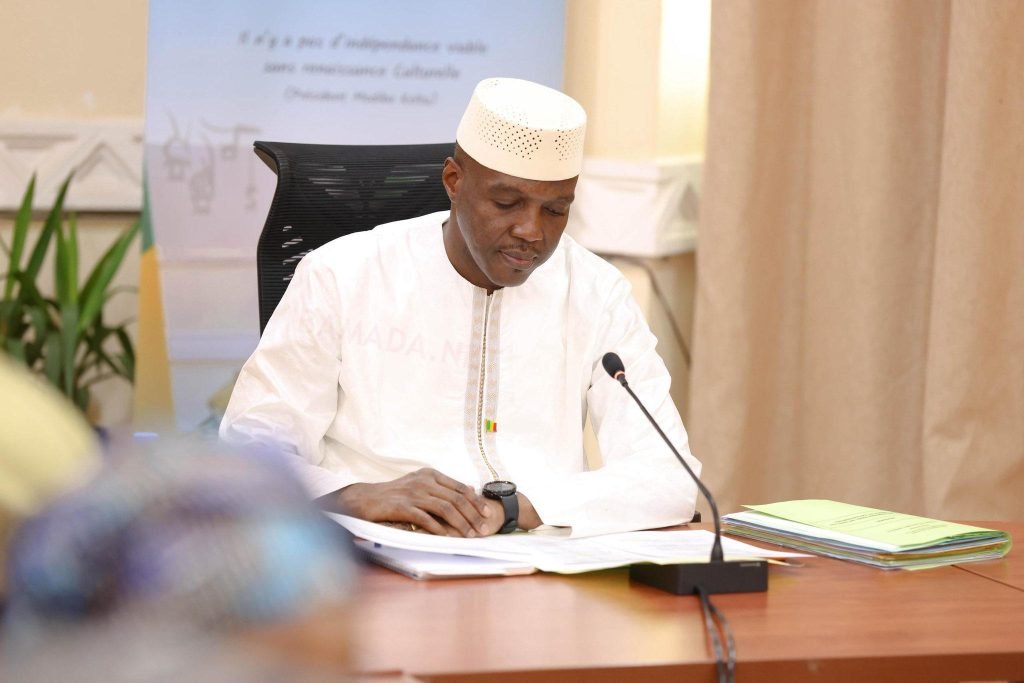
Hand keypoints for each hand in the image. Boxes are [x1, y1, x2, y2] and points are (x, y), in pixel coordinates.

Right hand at [332, 468, 492, 536]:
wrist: (366, 498)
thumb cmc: (395, 495)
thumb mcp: (419, 485)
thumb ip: (441, 488)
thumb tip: (469, 491)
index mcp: (430, 474)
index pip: (460, 487)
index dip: (476, 501)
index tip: (487, 514)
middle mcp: (424, 481)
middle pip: (456, 498)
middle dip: (472, 515)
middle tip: (483, 529)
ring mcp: (413, 493)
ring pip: (445, 509)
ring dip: (460, 524)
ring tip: (469, 536)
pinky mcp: (403, 506)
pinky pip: (426, 519)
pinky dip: (439, 529)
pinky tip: (448, 538)